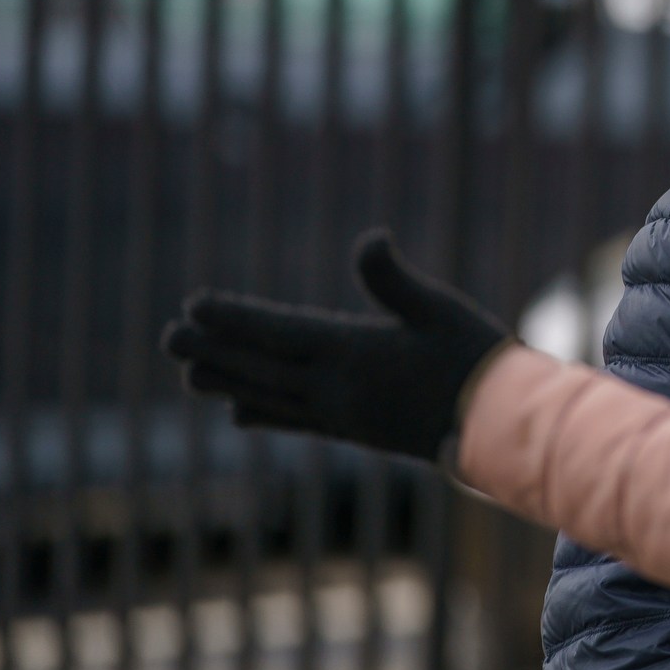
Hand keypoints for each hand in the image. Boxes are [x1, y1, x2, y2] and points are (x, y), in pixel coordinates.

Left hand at [162, 229, 512, 464]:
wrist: (499, 429)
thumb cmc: (475, 360)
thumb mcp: (440, 309)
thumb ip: (396, 279)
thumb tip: (370, 238)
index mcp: (353, 352)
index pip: (279, 331)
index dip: (234, 318)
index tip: (194, 307)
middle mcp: (337, 388)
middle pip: (262, 367)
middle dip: (215, 352)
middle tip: (171, 340)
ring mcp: (343, 414)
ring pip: (271, 397)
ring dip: (229, 383)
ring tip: (192, 376)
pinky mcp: (355, 431)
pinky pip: (295, 421)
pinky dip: (261, 413)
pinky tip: (241, 413)